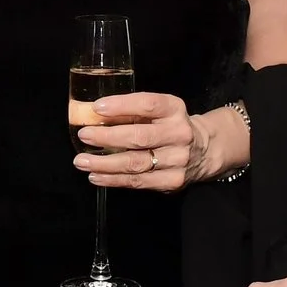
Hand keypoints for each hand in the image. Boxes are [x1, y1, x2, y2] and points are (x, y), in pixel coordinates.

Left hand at [74, 92, 234, 191]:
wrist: (204, 151)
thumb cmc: (169, 126)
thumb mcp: (159, 111)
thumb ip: (133, 112)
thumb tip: (92, 114)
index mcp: (174, 109)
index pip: (148, 104)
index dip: (121, 106)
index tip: (96, 108)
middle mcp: (179, 134)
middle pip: (140, 137)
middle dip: (107, 137)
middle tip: (84, 135)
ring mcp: (178, 160)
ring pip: (136, 163)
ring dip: (104, 163)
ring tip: (82, 161)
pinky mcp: (173, 181)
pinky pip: (138, 182)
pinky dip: (113, 180)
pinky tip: (96, 176)